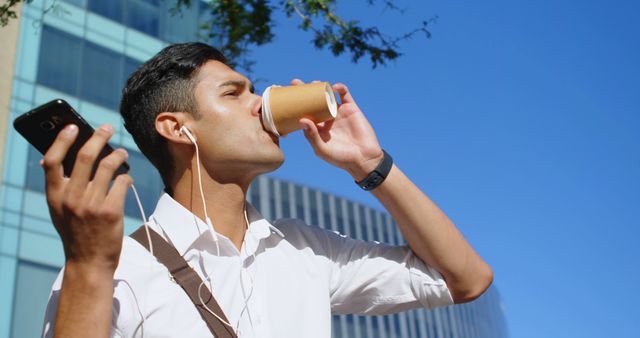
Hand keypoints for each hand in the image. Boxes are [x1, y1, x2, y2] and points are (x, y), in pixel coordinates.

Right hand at [41, 124, 130, 272]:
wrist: (89, 262)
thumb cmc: (75, 232)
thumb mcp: (58, 210)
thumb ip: (57, 187)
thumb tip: (48, 158)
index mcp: (54, 196)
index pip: (51, 161)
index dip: (62, 140)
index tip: (72, 127)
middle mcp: (71, 198)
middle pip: (84, 157)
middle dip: (98, 137)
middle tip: (107, 128)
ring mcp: (91, 204)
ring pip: (108, 166)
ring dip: (118, 155)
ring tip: (122, 153)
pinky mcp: (111, 211)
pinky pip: (122, 182)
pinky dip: (126, 176)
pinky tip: (127, 178)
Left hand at [292, 79, 383, 180]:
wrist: (364, 158)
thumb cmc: (341, 158)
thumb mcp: (322, 149)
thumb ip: (312, 136)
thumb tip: (301, 119)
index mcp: (317, 128)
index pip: (304, 112)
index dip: (295, 104)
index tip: (287, 96)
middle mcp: (326, 119)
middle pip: (313, 101)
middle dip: (304, 91)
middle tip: (295, 83)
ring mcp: (338, 112)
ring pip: (327, 95)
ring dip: (320, 87)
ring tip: (314, 83)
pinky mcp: (351, 109)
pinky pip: (344, 94)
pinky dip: (339, 88)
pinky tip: (333, 87)